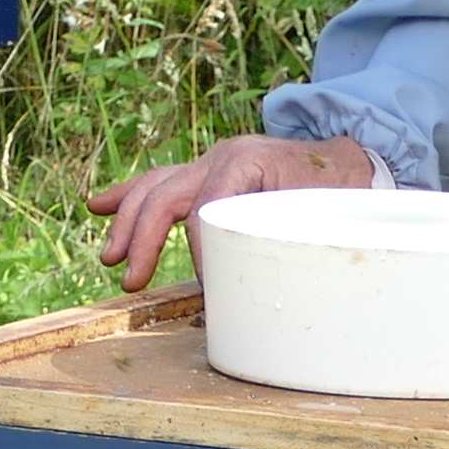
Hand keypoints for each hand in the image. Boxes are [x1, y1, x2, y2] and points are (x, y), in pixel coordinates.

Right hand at [85, 132, 378, 291]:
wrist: (350, 163)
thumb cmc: (336, 194)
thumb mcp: (319, 217)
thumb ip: (284, 242)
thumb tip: (250, 291)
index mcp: (248, 163)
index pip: (206, 207)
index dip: (199, 248)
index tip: (200, 285)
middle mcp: (222, 157)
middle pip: (167, 195)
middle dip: (143, 237)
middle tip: (131, 279)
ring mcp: (210, 162)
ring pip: (155, 186)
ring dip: (128, 221)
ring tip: (112, 258)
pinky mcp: (206, 172)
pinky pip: (159, 180)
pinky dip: (129, 195)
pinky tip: (98, 206)